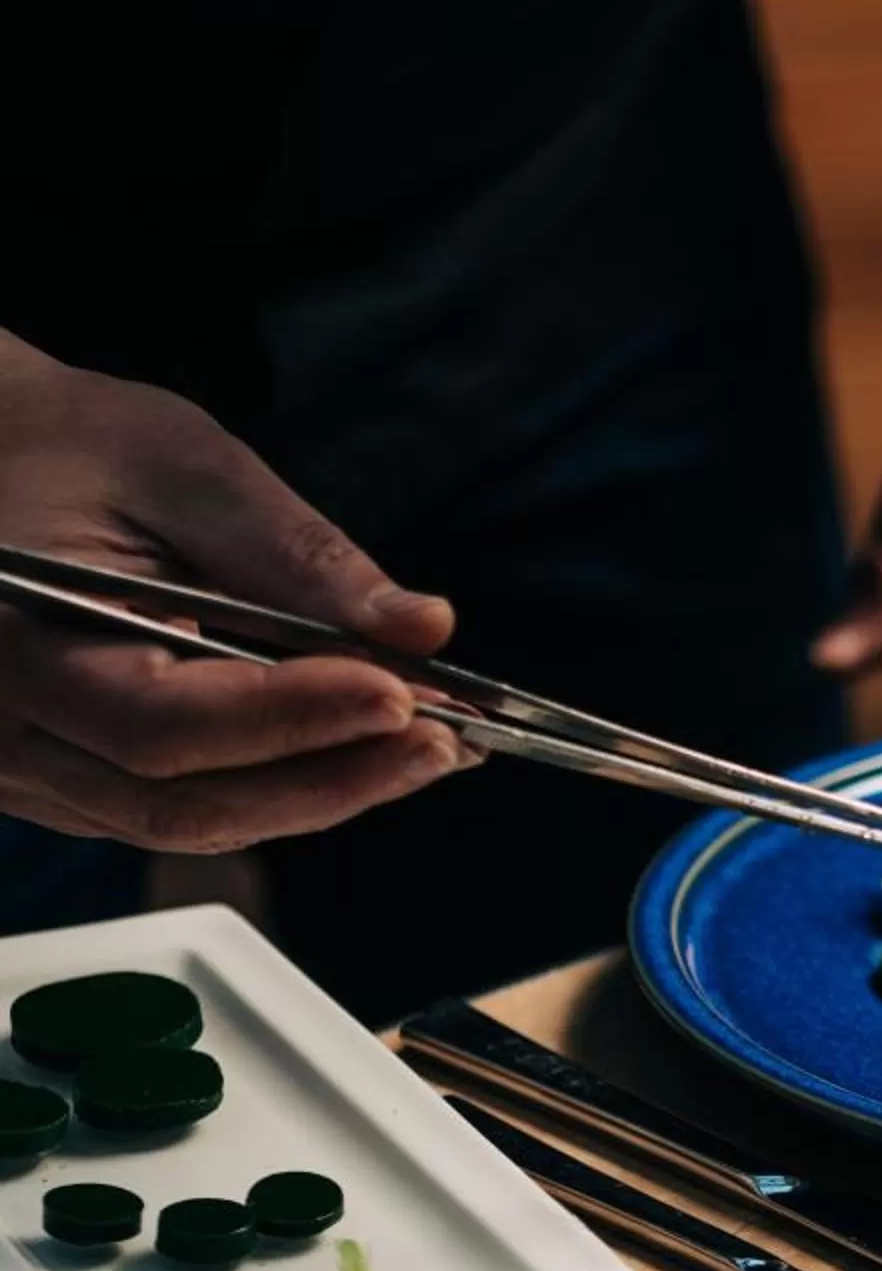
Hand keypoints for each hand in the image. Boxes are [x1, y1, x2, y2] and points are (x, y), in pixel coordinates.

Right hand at [0, 332, 471, 853]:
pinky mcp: (66, 781)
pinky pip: (175, 811)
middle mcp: (6, 731)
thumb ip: (297, 556)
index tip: (405, 693)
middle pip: (181, 803)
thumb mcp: (186, 466)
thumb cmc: (73, 446)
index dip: (293, 719)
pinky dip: (278, 788)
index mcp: (15, 641)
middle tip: (448, 742)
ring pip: (185, 824)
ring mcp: (27, 771)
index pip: (163, 722)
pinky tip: (360, 751)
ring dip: (319, 795)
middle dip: (331, 779)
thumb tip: (422, 629)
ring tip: (432, 749)